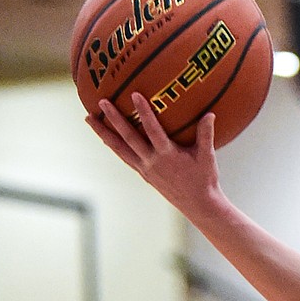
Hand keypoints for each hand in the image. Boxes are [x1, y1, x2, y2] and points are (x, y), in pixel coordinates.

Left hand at [88, 93, 222, 224]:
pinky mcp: (142, 173)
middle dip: (114, 119)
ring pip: (119, 148)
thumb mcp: (207, 157)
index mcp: (167, 156)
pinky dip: (112, 144)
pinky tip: (104, 135)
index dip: (144, 113)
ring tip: (88, 118)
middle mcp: (151, 162)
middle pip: (128, 138)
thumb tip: (210, 113)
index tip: (135, 95)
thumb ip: (206, 134)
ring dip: (103, 133)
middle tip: (101, 102)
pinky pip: (123, 156)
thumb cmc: (204, 180)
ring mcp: (144, 169)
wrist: (197, 205)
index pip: (152, 130)